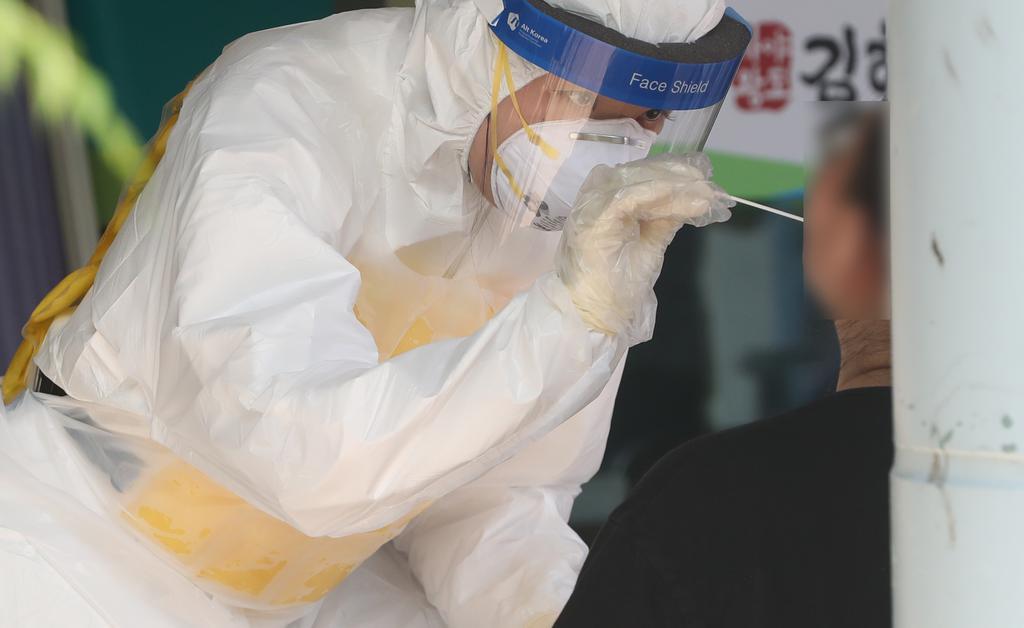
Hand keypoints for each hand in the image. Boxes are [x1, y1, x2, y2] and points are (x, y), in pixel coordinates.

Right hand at [556, 153, 731, 345]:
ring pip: (632, 181)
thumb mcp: (650, 246)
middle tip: (706, 181)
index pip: (637, 177)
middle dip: (675, 174)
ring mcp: (590, 210)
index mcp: (605, 205)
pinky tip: (678, 196)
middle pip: (635, 173)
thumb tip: (694, 198)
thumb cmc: (617, 286)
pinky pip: (626, 199)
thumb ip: (665, 220)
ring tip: (699, 190)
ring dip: (670, 183)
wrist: (595, 316)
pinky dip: (654, 193)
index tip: (700, 176)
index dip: (670, 172)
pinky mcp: (593, 222)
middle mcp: (594, 201)